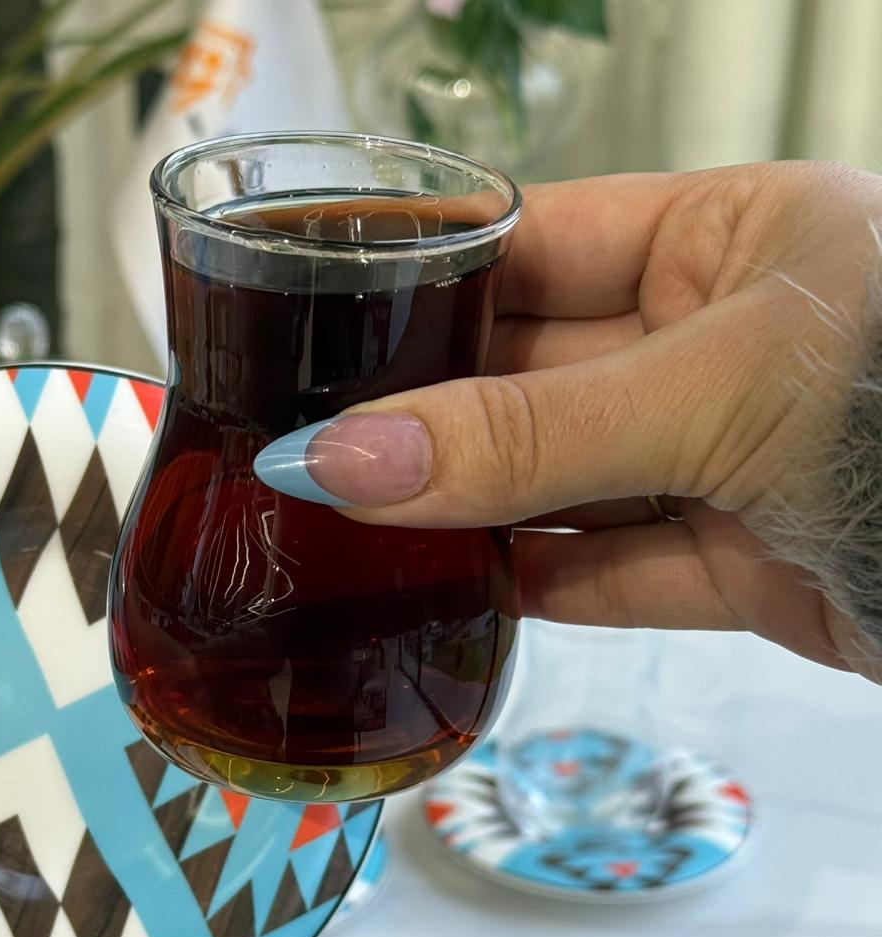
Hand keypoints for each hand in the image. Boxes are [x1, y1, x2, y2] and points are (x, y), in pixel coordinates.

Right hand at [253, 162, 881, 680]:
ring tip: (346, 527)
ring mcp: (721, 459)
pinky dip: (530, 589)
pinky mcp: (735, 565)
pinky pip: (605, 572)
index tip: (315, 321)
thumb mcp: (717, 391)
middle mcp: (713, 343)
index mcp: (725, 240)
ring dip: (464, 512)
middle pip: (529, 375)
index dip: (420, 283)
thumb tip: (346, 462)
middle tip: (305, 447)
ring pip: (555, 484)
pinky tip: (443, 593)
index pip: (532, 245)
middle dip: (424, 414)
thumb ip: (527, 437)